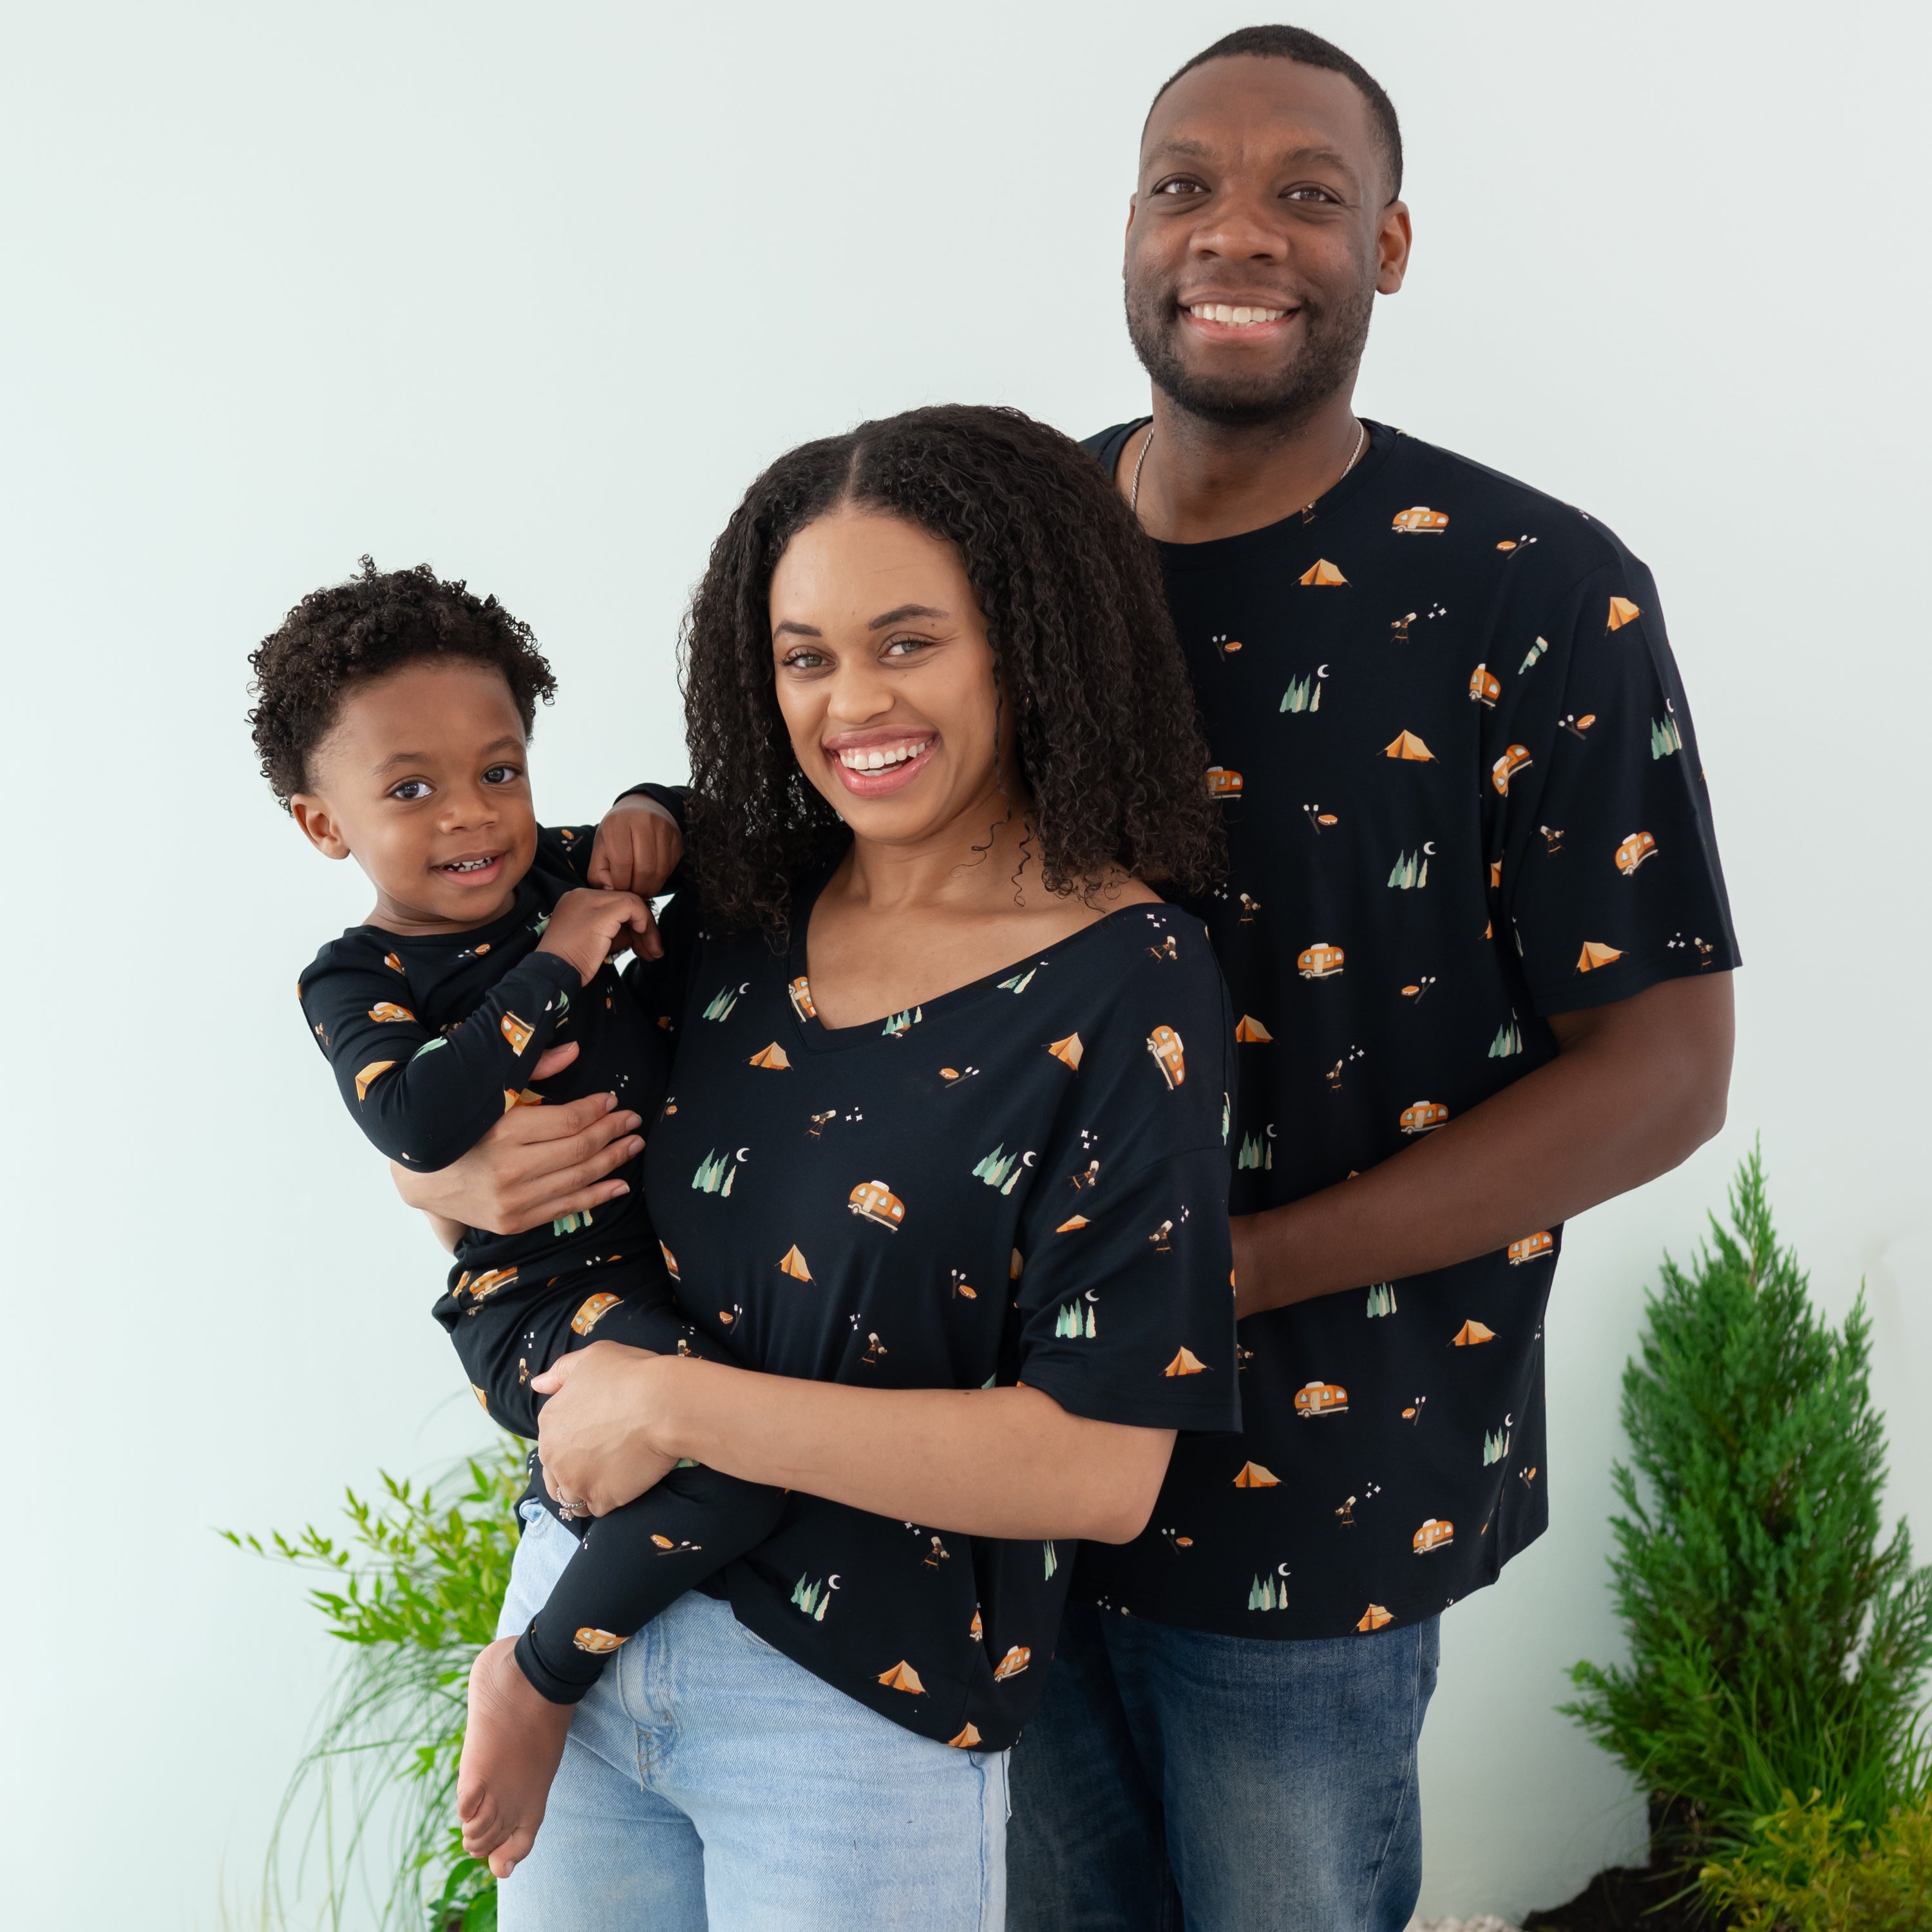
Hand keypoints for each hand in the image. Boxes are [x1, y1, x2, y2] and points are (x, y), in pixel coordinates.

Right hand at [389, 1061, 642, 1235]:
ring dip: (613, 1161)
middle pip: (580, 1149)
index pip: (569, 1120)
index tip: (613, 1100)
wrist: (421, 1177)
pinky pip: (566, 1207)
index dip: (597, 1110)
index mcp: (503, 1130)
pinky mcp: (513, 1222)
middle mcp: (510, 1169)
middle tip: (634, 1121)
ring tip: (633, 1145)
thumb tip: (575, 1049)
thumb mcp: (489, 1093)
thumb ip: (533, 1069)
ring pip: (579, 1178)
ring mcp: (513, 1200)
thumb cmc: (459, 1127)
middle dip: (613, 1133)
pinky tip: (620, 1184)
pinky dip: (598, 1196)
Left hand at [532, 1344, 678, 1515]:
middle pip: (554, 1478)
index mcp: (549, 1422)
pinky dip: (612, 1499)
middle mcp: (553, 1455)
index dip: (572, 1444)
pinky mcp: (601, 1500)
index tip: (596, 1439)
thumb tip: (537, 1385)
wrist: (664, 1404)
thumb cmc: (631, 1375)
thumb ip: (561, 1372)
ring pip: (573, 1499)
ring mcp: (575, 1481)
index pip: (550, 1445)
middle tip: (604, 1461)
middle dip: (574, 1474)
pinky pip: (600, 1508)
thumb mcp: (592, 1357)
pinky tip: (627, 1482)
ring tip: (614, 1476)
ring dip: (588, 1491)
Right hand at [536, 886, 659, 982]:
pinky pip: (632, 908)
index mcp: (578, 900)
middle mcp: (581, 895)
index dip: (633, 921)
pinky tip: (645, 943)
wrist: (552, 974)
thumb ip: (614, 930)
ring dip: (648, 929)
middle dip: (644, 926)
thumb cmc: (571, 964)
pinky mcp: (600, 913)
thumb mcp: (595, 941)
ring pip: (631, 902)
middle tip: (653, 950)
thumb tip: (640, 930)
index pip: (615, 903)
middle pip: (625, 901)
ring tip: (653, 953)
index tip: (643, 943)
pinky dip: (644, 923)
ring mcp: (589, 901)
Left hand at [589, 794, 682, 896]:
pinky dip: (661, 879)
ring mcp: (664, 828)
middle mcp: (643, 822)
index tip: (619, 889)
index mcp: (618, 823)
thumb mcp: (600, 848)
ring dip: (650, 887)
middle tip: (632, 893)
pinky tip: (651, 877)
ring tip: (641, 889)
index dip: (621, 884)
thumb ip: (598, 872)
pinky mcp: (677, 837)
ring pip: (661, 871)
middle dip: (637, 889)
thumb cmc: (616, 831)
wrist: (641, 807)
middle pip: (645, 869)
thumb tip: (612, 891)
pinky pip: (671, 867)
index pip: (622, 863)